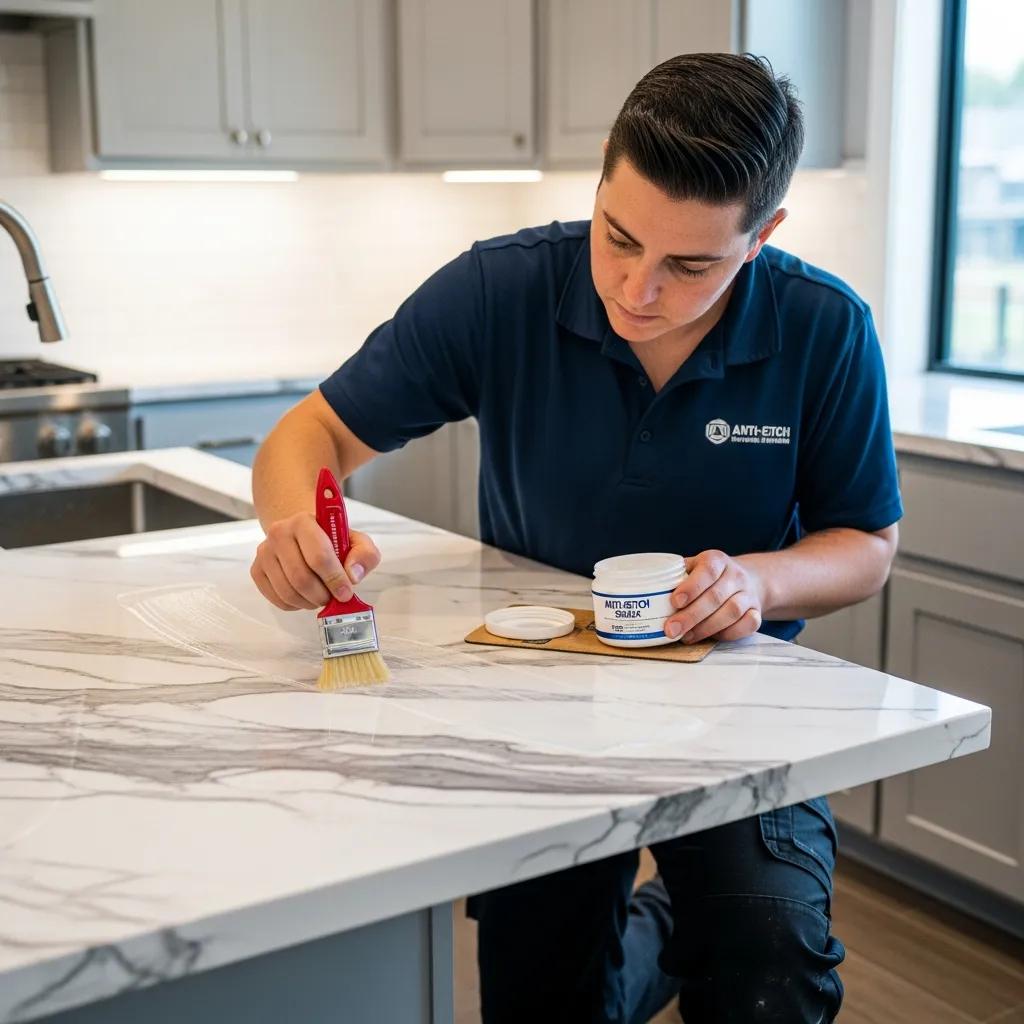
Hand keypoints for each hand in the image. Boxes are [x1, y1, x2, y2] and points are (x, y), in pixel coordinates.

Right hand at [250, 512, 381, 610]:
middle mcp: (279, 533)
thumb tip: (352, 575)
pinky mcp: (256, 570)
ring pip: (288, 592)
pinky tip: (305, 596)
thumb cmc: (331, 540)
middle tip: (333, 598)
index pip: (319, 556)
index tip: (346, 593)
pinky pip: (276, 599)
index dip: (335, 580)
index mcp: (304, 522)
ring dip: (309, 602)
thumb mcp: (356, 541)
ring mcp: (264, 552)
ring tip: (321, 597)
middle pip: (301, 578)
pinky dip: (295, 605)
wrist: (302, 536)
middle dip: (322, 595)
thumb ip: (364, 555)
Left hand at [665, 550, 764, 642]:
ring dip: (706, 628)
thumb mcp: (694, 568)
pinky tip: (711, 637)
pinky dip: (729, 633)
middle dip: (690, 616)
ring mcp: (748, 594)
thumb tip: (647, 592)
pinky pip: (748, 624)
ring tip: (686, 636)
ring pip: (731, 612)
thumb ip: (676, 577)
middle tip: (671, 630)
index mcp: (716, 560)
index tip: (674, 601)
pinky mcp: (757, 612)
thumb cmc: (710, 577)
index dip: (691, 587)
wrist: (749, 579)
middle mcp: (735, 575)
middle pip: (715, 597)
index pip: (707, 571)